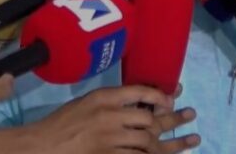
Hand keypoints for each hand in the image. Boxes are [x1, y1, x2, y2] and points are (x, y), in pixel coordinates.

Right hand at [25, 85, 198, 153]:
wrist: (43, 146)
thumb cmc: (63, 122)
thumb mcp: (87, 101)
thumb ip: (112, 100)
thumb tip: (140, 100)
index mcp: (103, 97)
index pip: (139, 91)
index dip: (160, 95)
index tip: (172, 98)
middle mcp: (110, 115)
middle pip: (148, 116)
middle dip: (172, 118)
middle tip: (190, 115)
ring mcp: (110, 138)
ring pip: (148, 140)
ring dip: (172, 142)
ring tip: (192, 140)